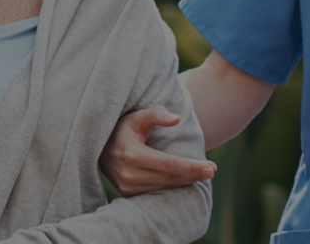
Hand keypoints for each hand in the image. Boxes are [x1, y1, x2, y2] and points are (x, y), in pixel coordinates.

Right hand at [99, 106, 216, 196]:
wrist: (97, 147)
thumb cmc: (120, 128)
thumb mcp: (137, 116)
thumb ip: (156, 114)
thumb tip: (176, 119)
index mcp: (132, 155)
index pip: (169, 165)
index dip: (191, 167)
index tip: (211, 167)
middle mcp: (128, 175)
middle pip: (170, 178)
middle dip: (193, 175)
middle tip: (212, 170)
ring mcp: (127, 187)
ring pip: (164, 188)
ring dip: (186, 182)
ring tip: (203, 174)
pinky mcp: (128, 194)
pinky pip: (156, 192)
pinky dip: (173, 187)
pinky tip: (186, 180)